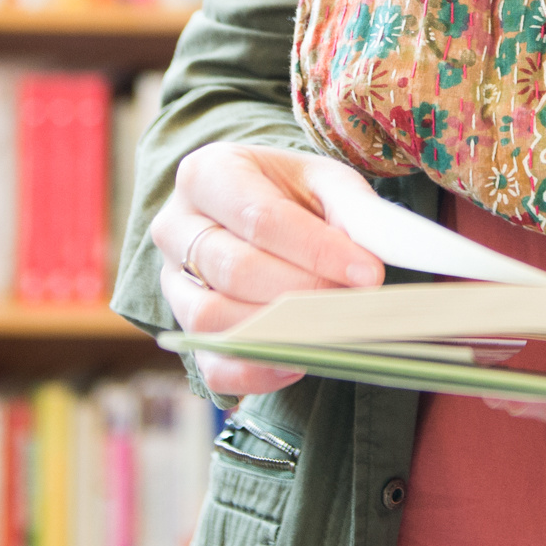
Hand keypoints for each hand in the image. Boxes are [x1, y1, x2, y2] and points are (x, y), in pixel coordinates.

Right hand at [152, 142, 386, 396]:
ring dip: (277, 331)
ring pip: (213, 317)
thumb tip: (373, 259)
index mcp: (208, 174)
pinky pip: (209, 363)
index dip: (317, 250)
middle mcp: (176, 226)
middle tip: (354, 302)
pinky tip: (297, 362)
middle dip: (303, 291)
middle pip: (236, 269)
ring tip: (331, 330)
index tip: (369, 274)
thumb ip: (352, 210)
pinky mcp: (183, 328)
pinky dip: (254, 372)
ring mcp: (172, 281)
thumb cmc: (291, 193)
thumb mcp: (325, 181)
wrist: (256, 208)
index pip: (261, 218)